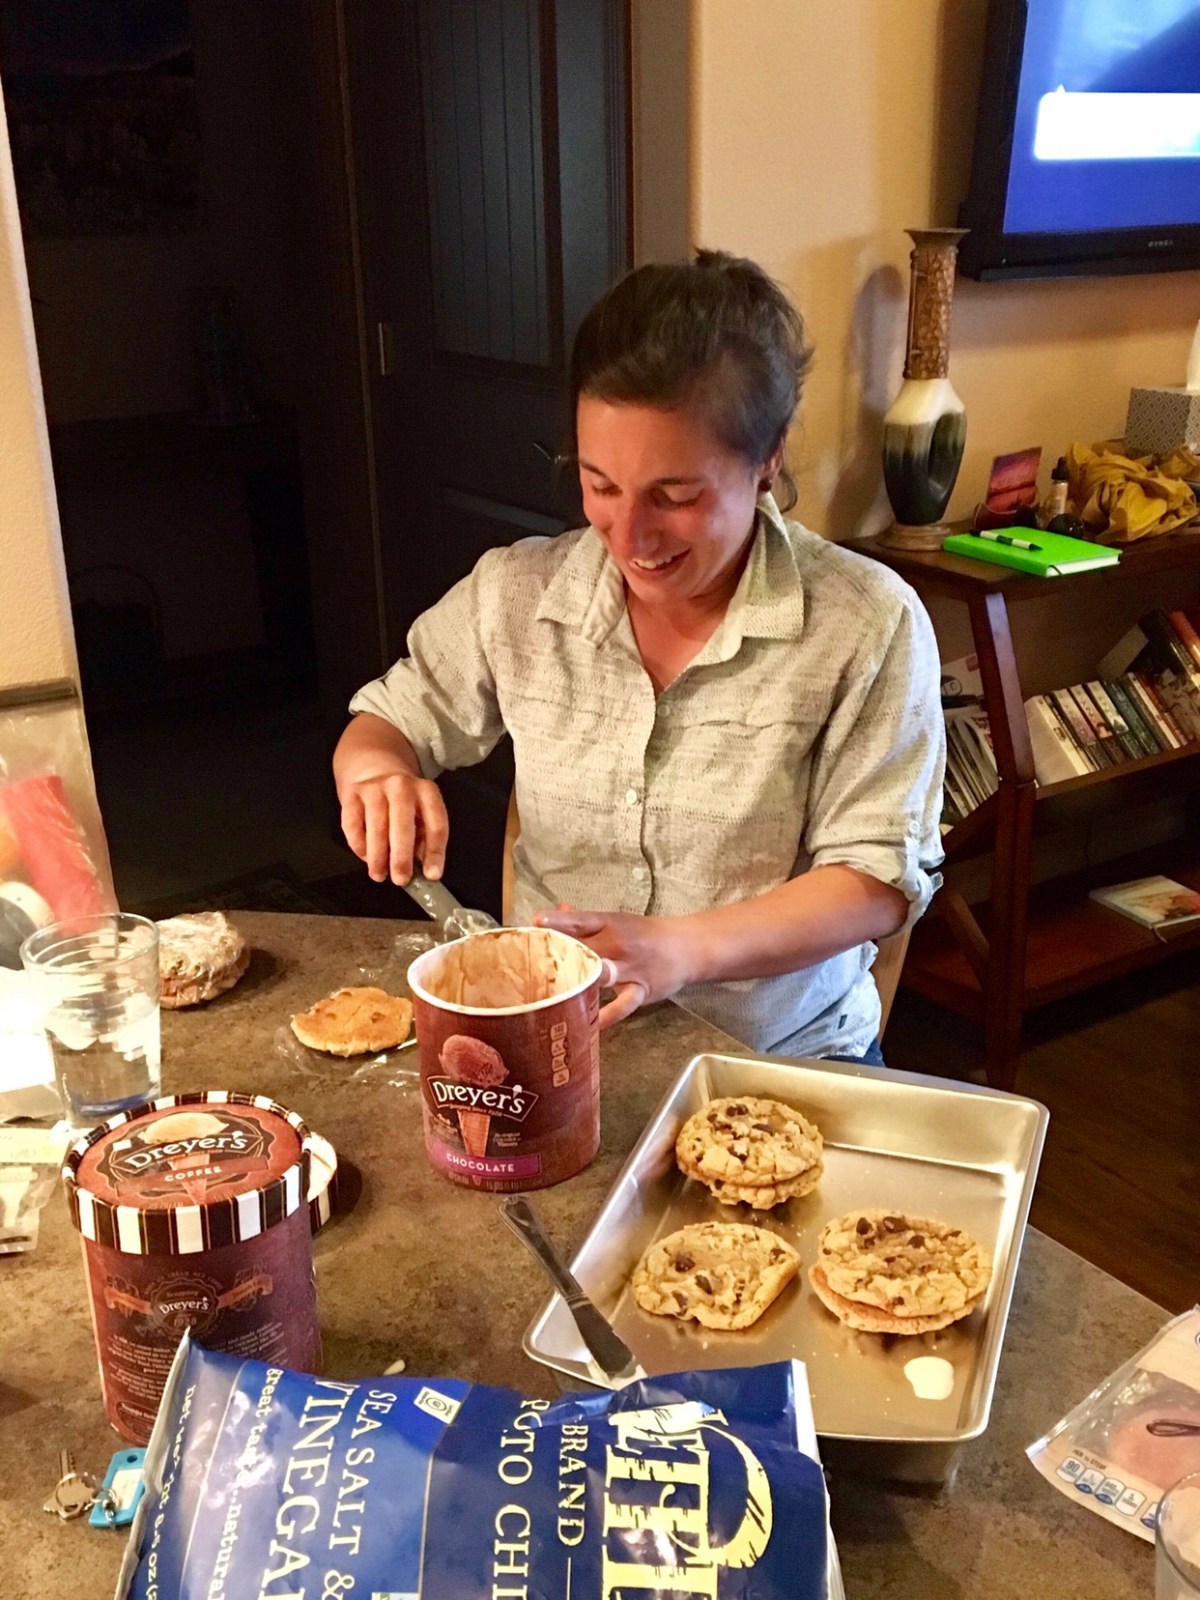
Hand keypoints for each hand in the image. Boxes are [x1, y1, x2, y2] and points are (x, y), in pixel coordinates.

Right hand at [337, 763, 448, 884]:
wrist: (372, 765)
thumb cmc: (401, 799)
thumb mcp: (420, 811)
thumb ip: (423, 839)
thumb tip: (424, 871)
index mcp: (426, 791)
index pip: (436, 823)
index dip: (436, 852)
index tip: (432, 874)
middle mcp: (401, 786)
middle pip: (403, 824)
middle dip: (401, 856)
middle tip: (401, 879)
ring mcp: (375, 788)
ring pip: (376, 827)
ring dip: (377, 856)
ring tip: (379, 875)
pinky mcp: (351, 793)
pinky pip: (353, 824)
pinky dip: (359, 845)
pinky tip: (365, 856)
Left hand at [534, 906, 694, 1028]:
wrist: (688, 946)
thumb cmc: (645, 934)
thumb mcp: (617, 921)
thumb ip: (584, 921)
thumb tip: (555, 912)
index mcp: (610, 923)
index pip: (580, 920)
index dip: (557, 922)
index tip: (536, 923)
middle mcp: (618, 943)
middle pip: (585, 948)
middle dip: (561, 956)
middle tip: (533, 966)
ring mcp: (630, 968)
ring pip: (602, 974)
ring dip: (581, 981)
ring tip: (555, 993)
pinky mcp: (641, 990)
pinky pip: (623, 1005)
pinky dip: (608, 1015)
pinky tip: (591, 1025)